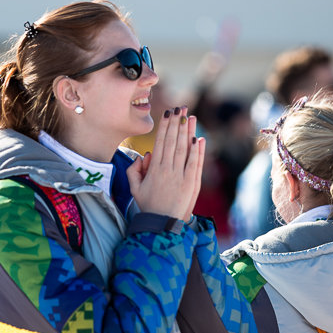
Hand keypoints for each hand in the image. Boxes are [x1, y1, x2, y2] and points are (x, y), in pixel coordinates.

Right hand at [128, 106, 204, 220]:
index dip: (165, 126)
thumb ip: (134, 170)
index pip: (160, 142)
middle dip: (176, 123)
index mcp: (153, 169)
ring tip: (190, 117)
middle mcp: (167, 170)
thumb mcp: (134, 188)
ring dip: (187, 132)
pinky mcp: (191, 183)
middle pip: (173, 141)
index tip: (168, 113)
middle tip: (180, 108)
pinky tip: (198, 138)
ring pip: (184, 149)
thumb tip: (144, 155)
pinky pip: (195, 163)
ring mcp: (180, 176)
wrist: (161, 225)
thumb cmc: (148, 206)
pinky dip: (197, 150)